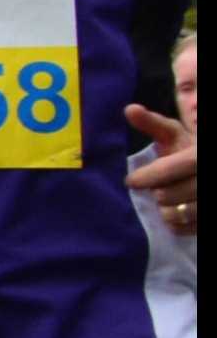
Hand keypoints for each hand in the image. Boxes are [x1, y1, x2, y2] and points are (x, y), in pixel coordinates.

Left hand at [134, 99, 197, 232]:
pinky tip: (177, 210)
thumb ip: (154, 124)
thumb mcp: (176, 136)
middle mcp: (208, 179)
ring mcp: (210, 203)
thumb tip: (130, 109)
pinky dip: (174, 222)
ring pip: (176, 214)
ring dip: (165, 208)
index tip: (130, 180)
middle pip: (169, 194)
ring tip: (168, 198)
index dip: (147, 176)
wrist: (205, 172)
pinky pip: (183, 229)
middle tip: (158, 187)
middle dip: (157, 192)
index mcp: (200, 155)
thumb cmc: (190, 153)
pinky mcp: (208, 223)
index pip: (170, 169)